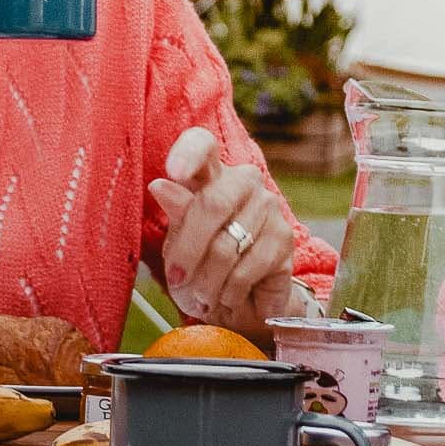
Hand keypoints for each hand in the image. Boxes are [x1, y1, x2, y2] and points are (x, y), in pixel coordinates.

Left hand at [145, 128, 300, 335]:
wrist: (244, 301)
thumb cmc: (203, 264)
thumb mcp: (179, 242)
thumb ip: (176, 214)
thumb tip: (160, 185)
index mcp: (210, 173)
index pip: (202, 144)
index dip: (188, 154)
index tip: (173, 172)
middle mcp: (243, 181)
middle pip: (213, 203)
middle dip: (188, 250)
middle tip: (176, 279)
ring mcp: (268, 207)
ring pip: (227, 245)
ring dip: (207, 282)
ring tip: (201, 297)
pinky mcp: (284, 237)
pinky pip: (246, 269)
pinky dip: (229, 292)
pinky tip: (226, 297)